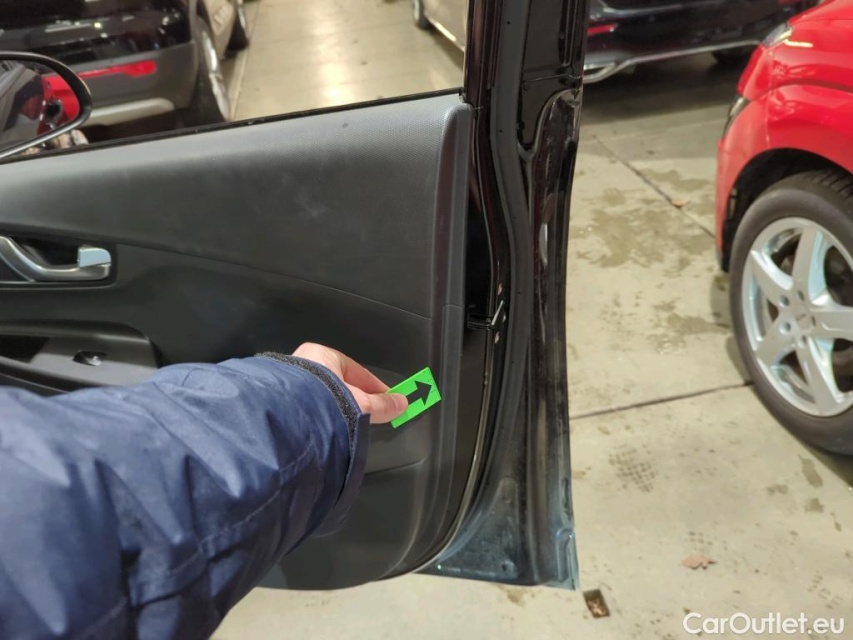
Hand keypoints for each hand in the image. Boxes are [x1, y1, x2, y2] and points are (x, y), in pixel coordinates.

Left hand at [292, 343, 407, 423]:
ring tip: (350, 426)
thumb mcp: (361, 403)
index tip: (387, 399)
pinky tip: (329, 430)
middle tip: (369, 415)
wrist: (287, 418)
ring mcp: (290, 384)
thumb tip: (401, 404)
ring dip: (337, 409)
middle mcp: (303, 364)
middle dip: (355, 400)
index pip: (355, 370)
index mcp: (322, 354)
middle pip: (338, 384)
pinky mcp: (282, 403)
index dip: (374, 387)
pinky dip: (321, 417)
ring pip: (323, 397)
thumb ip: (382, 405)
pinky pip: (308, 408)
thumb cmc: (324, 399)